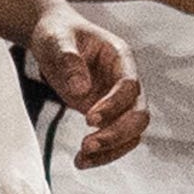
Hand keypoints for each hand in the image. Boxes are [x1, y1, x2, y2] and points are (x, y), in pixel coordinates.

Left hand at [26, 5, 146, 167]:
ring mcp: (117, 99)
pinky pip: (114, 138)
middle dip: (117, 134)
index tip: (88, 118)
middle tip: (87, 145)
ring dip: (111, 149)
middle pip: (139, 113)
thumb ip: (69, 61)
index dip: (114, 104)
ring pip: (131, 131)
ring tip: (82, 160)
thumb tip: (81, 90)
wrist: (54, 38)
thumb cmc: (58, 33)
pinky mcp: (106, 113)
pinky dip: (102, 153)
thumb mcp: (57, 40)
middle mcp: (124, 80)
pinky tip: (81, 161)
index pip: (130, 85)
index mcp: (120, 57)